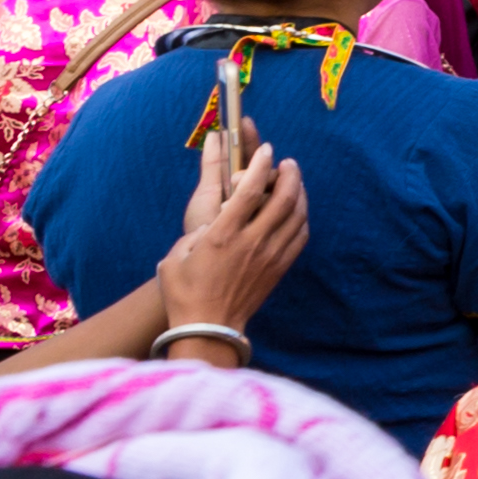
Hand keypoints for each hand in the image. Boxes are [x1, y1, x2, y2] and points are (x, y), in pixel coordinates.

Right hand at [159, 115, 312, 331]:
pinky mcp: (279, 269)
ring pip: (296, 215)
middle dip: (289, 174)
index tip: (266, 149)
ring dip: (299, 193)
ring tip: (295, 180)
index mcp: (223, 235)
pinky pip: (300, 236)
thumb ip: (195, 233)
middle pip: (283, 198)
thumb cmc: (184, 292)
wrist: (208, 328)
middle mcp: (252, 242)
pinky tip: (297, 211)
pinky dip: (302, 218)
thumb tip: (213, 221)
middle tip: (288, 162)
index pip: (250, 191)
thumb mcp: (175, 257)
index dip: (261, 165)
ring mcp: (270, 256)